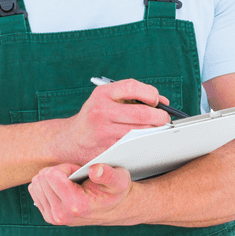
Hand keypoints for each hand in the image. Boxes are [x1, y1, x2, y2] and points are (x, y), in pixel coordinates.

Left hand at [28, 162, 133, 225]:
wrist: (113, 209)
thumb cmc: (115, 191)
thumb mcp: (119, 179)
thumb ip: (108, 174)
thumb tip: (95, 171)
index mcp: (76, 205)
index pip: (51, 175)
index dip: (66, 167)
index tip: (78, 172)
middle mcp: (61, 214)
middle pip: (42, 178)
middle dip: (58, 172)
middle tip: (75, 178)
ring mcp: (53, 217)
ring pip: (36, 184)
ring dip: (52, 179)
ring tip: (70, 184)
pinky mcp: (47, 216)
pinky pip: (34, 190)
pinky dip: (47, 186)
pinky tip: (63, 189)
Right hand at [52, 79, 169, 165]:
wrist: (70, 139)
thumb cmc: (95, 116)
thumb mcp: (107, 99)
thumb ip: (133, 96)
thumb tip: (163, 102)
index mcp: (102, 94)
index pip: (131, 87)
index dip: (149, 92)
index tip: (156, 100)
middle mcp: (101, 111)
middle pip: (141, 113)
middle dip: (159, 116)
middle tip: (164, 118)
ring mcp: (104, 131)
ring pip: (140, 131)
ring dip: (155, 130)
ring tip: (157, 128)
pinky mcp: (107, 148)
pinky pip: (134, 144)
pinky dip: (145, 141)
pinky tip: (146, 139)